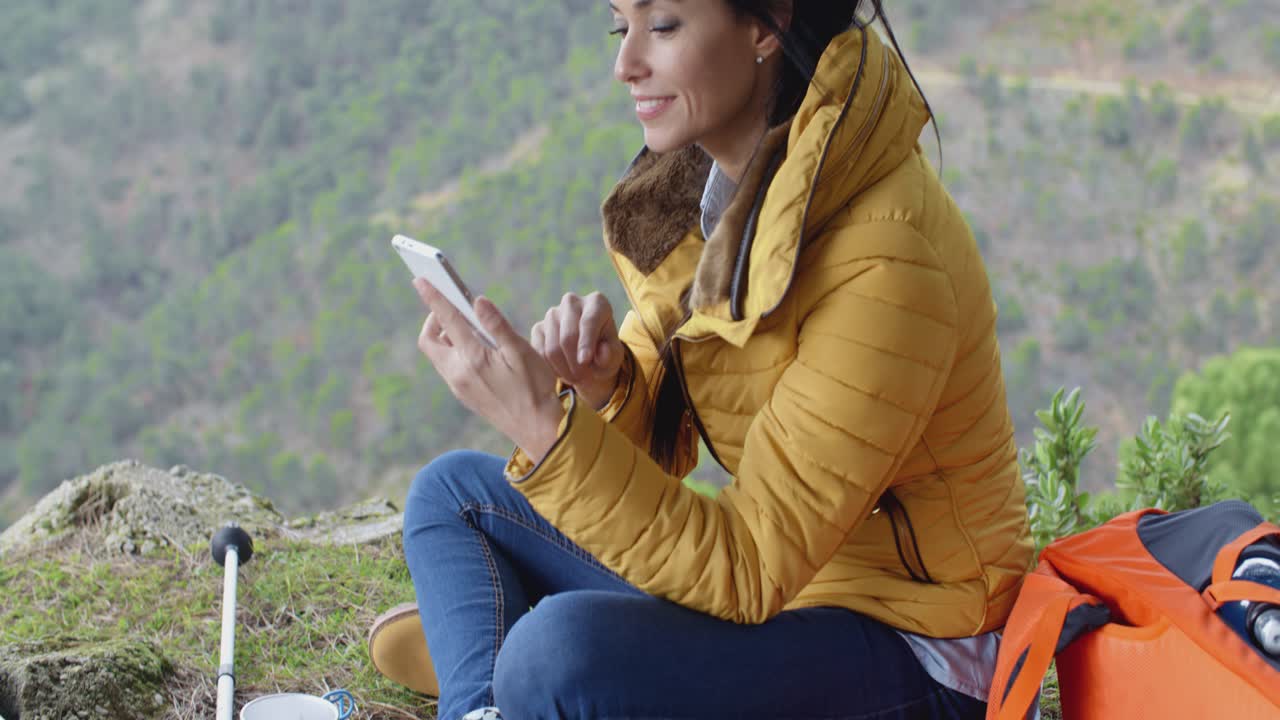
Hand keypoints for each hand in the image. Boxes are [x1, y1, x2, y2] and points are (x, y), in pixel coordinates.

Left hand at [413, 278, 564, 461]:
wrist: (539, 429)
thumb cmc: (535, 388)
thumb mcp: (521, 351)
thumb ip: (496, 324)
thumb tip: (477, 301)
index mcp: (472, 358)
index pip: (446, 319)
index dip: (433, 297)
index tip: (420, 279)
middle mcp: (458, 374)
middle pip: (429, 341)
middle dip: (434, 321)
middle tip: (453, 309)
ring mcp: (459, 387)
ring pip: (438, 356)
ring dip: (445, 338)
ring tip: (470, 329)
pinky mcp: (464, 396)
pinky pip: (448, 369)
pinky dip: (454, 353)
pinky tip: (477, 351)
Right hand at [531, 292, 624, 409]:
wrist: (587, 358)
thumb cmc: (605, 354)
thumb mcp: (614, 357)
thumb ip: (610, 354)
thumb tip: (602, 352)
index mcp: (597, 302)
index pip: (589, 321)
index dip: (586, 343)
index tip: (585, 360)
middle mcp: (572, 302)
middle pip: (568, 336)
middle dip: (575, 363)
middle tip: (583, 378)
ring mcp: (552, 314)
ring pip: (552, 348)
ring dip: (564, 369)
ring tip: (575, 377)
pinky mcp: (538, 327)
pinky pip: (540, 353)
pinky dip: (551, 368)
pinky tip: (562, 371)